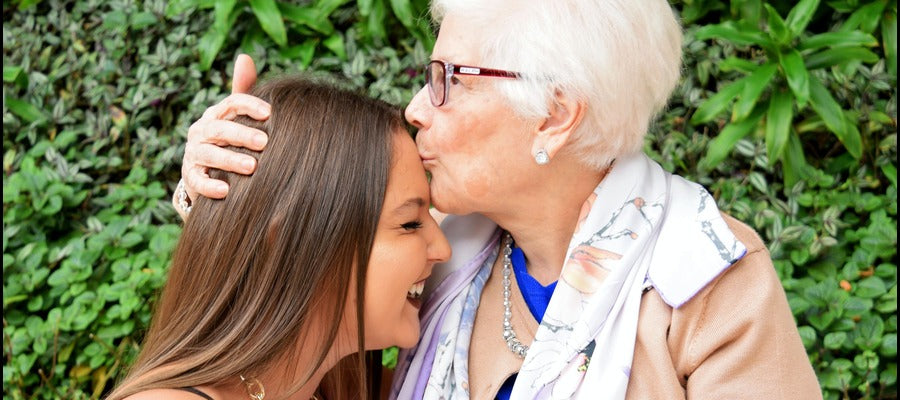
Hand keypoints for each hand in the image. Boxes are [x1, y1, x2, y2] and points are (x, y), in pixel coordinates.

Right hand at [174, 54, 270, 217]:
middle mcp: (202, 131)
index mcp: (216, 114)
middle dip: (242, 135)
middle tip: (265, 143)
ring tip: (251, 167)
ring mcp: (194, 153)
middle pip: (220, 129)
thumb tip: (244, 56)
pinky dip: (210, 186)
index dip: (249, 105)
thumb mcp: (237, 118)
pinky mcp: (190, 177)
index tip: (270, 113)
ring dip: (230, 160)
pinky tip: (226, 191)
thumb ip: (244, 91)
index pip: (231, 103)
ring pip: (210, 154)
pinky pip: (197, 181)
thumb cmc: (230, 140)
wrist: (207, 173)